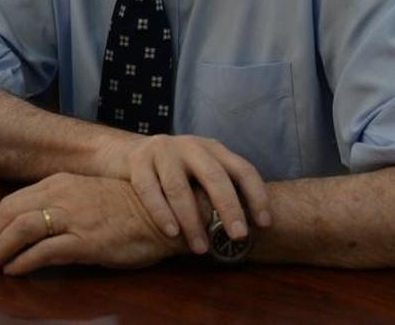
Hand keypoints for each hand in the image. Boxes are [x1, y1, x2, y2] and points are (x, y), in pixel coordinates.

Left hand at [0, 173, 182, 274]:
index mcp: (61, 182)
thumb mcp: (90, 195)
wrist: (167, 212)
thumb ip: (63, 203)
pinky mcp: (85, 240)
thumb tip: (35, 223)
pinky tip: (15, 272)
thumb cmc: (131, 207)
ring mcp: (73, 216)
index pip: (13, 201)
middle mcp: (62, 195)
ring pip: (20, 229)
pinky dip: (23, 263)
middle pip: (9, 213)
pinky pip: (43, 252)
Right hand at [99, 134, 270, 253]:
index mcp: (213, 149)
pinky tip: (171, 233)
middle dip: (229, 208)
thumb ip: (220, 190)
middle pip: (215, 176)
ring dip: (192, 221)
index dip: (257, 195)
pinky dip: (161, 213)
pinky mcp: (138, 160)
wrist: (129, 153)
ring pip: (179, 187)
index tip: (264, 224)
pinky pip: (150, 190)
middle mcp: (191, 146)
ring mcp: (163, 150)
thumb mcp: (200, 172)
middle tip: (238, 237)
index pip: (242, 169)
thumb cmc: (175, 173)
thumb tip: (250, 229)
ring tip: (200, 248)